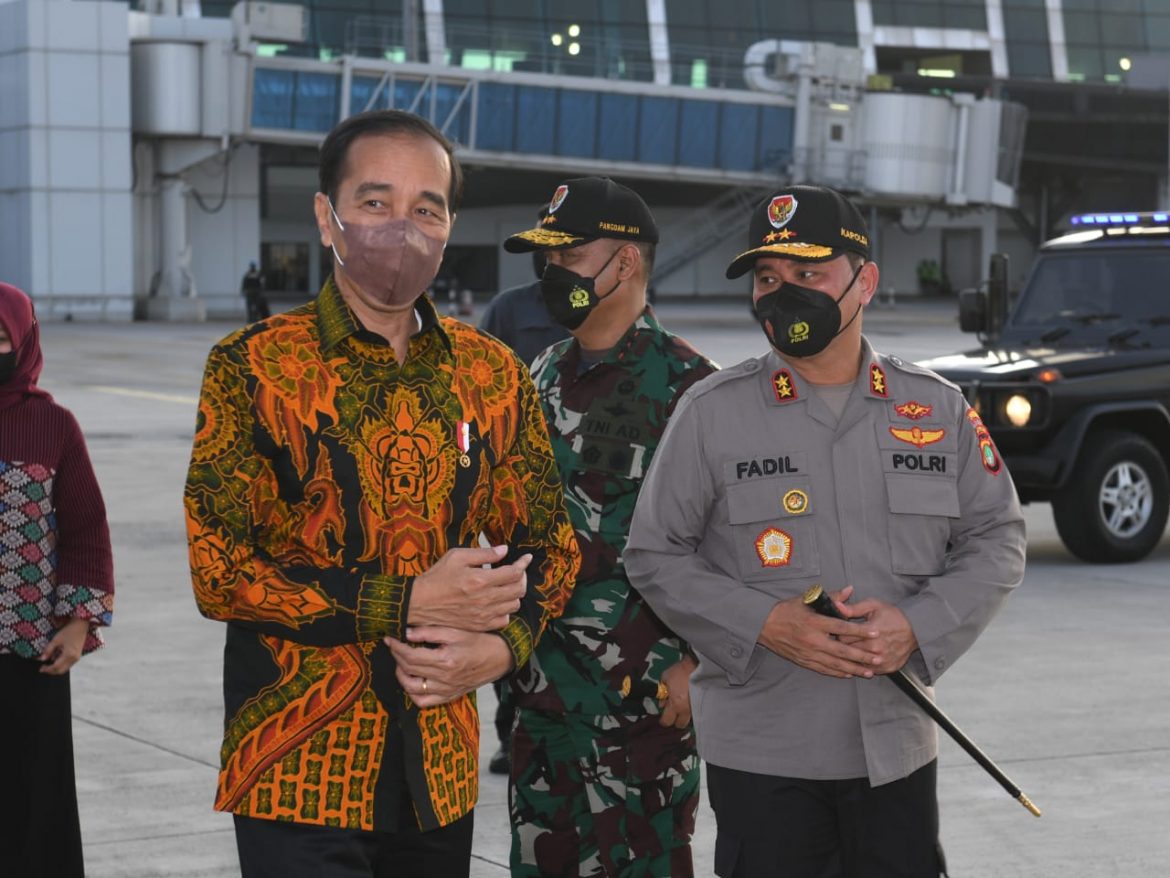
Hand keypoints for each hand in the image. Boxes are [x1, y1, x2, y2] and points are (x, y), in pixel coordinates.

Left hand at [39, 617, 89, 674]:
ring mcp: (77, 658)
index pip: (56, 667)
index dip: (47, 669)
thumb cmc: (68, 631)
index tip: (40, 669)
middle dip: (51, 671)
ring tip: (48, 665)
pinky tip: (56, 660)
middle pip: (61, 671)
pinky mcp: (77, 656)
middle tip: (43, 669)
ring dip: (56, 669)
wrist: (81, 626)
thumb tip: (41, 659)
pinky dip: (61, 666)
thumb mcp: (56, 640)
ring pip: (65, 669)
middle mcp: (74, 659)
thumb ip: (48, 650)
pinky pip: (68, 665)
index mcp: (68, 655)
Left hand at [384, 625, 514, 707]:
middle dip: (396, 657)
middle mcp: (444, 679)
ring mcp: (446, 690)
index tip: (389, 638)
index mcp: (446, 660)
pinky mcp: (449, 696)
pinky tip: (413, 680)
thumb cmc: (479, 641)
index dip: (396, 647)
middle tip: (394, 646)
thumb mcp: (456, 631)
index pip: (411, 656)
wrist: (500, 658)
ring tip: (401, 663)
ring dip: (401, 676)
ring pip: (412, 689)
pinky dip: (413, 693)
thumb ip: (431, 632)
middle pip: (409, 670)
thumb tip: (407, 633)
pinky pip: (424, 702)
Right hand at [408, 546, 530, 631]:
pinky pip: (504, 620)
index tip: (525, 558)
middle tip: (516, 570)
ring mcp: (483, 615)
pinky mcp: (479, 625)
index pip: (514, 572)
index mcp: (480, 580)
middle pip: (519, 589)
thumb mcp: (457, 556)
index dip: (523, 563)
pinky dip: (505, 610)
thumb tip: (504, 550)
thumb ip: (483, 553)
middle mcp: (485, 599)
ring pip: (514, 605)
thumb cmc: (437, 577)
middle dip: (522, 577)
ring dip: (514, 593)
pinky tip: (498, 602)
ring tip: (506, 585)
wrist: (420, 603)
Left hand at [657, 655, 697, 728]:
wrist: (700, 665)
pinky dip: (693, 710)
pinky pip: (697, 712)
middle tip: (674, 711)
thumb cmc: (681, 671)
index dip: (663, 720)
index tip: (663, 717)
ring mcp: (697, 708)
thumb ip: (662, 691)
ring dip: (685, 715)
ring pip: (690, 720)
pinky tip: (692, 701)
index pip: (667, 721)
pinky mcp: (704, 705)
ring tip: (684, 705)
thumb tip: (662, 701)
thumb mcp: (666, 677)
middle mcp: (687, 710)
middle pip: (680, 725)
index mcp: (676, 704)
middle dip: (676, 720)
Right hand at [757, 586, 880, 678]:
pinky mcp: (804, 661)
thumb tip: (850, 590)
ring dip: (854, 668)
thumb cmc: (786, 611)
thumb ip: (831, 597)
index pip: (842, 627)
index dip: (860, 630)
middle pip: (842, 650)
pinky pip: (824, 669)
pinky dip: (838, 673)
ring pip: (836, 663)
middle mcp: (813, 639)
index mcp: (814, 622)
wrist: (763, 626)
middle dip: (862, 655)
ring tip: (870, 671)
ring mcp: (809, 653)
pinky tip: (850, 674)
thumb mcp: (806, 600)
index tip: (875, 633)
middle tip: (879, 657)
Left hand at [837, 597, 917, 674]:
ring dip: (853, 657)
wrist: (915, 630)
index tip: (838, 632)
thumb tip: (837, 607)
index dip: (839, 634)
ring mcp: (882, 660)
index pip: (843, 638)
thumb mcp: (874, 606)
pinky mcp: (887, 668)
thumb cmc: (893, 616)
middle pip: (848, 651)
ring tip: (852, 649)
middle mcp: (876, 648)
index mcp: (871, 631)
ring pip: (857, 663)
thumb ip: (854, 608)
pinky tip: (863, 658)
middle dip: (844, 646)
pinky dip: (864, 665)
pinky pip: (868, 670)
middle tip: (845, 641)